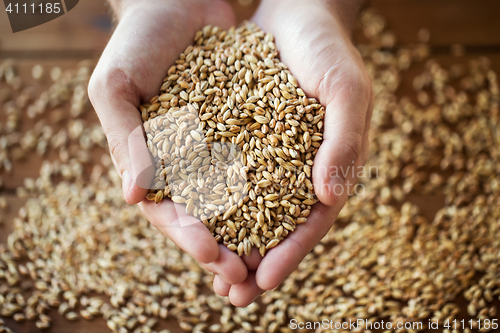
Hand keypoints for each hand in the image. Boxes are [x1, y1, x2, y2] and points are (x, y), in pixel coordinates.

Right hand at [88, 0, 250, 287]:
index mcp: (151, 163)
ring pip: (241, 198)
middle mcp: (189, 162)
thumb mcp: (116, 86)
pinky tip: (298, 206)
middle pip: (208, 215)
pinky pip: (266, 161)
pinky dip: (278, 186)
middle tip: (247, 278)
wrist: (176, 1)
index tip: (211, 255)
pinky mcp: (250, 128)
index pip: (169, 210)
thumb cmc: (136, 42)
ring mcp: (220, 147)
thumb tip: (133, 195)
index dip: (188, 235)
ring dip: (255, 232)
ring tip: (273, 260)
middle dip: (226, 248)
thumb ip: (124, 138)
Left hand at [212, 0, 372, 305]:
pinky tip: (184, 215)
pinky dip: (205, 196)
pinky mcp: (236, 138)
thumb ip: (344, 141)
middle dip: (253, 260)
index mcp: (327, 167)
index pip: (310, 222)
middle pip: (274, 225)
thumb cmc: (327, 49)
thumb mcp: (345, 89)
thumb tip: (330, 197)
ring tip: (203, 268)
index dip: (290, 254)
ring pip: (243, 207)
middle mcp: (294, 169)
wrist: (294, 12)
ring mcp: (263, 156)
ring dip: (226, 239)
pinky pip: (219, 171)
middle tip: (230, 294)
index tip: (264, 282)